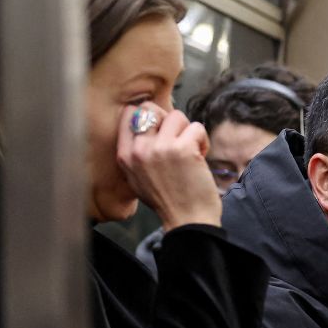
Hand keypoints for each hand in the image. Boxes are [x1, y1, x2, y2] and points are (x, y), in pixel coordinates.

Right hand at [116, 102, 220, 230]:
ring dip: (188, 131)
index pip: (129, 113)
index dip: (149, 116)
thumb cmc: (167, 200)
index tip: (161, 131)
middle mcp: (139, 149)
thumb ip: (137, 152)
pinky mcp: (183, 149)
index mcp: (125, 155)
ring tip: (191, 151)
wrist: (187, 220)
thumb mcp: (137, 177)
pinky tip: (200, 157)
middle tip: (178, 139)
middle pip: (151, 108)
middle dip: (169, 120)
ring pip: (177, 115)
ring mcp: (160, 148)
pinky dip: (203, 140)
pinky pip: (197, 127)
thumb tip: (147, 123)